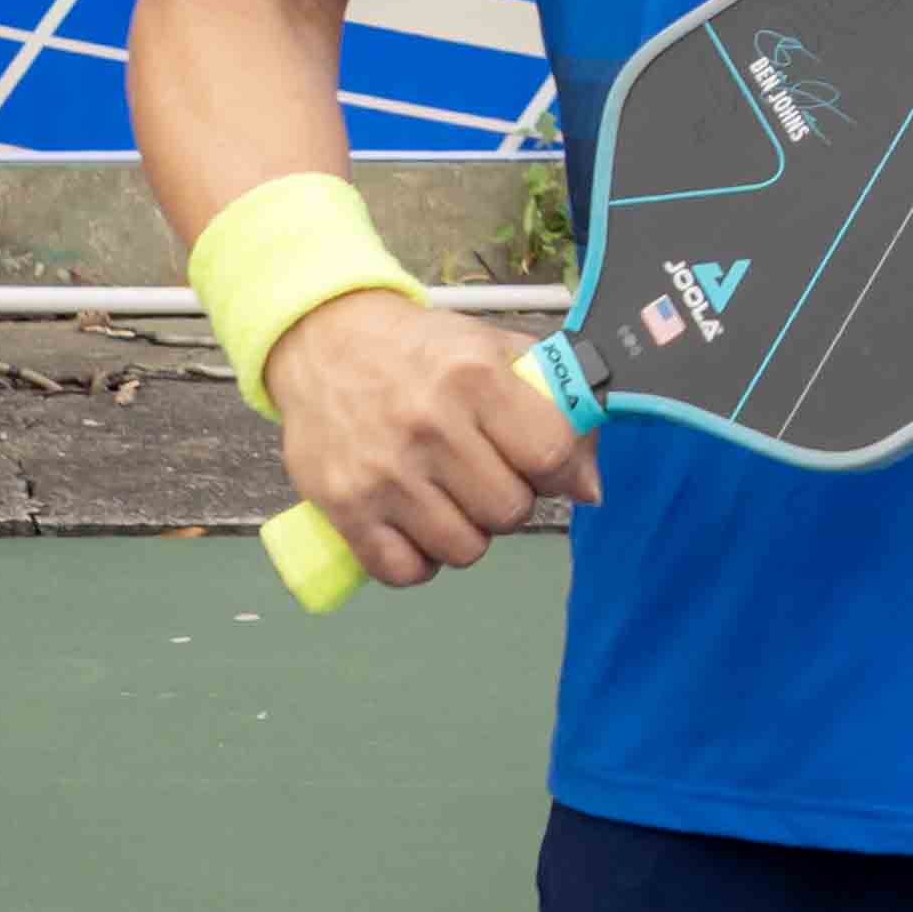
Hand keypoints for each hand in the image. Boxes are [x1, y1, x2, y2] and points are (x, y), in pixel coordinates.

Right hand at [264, 290, 595, 588]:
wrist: (323, 341)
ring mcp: (385, 471)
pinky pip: (404, 571)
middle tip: (487, 478)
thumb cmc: (418, 350)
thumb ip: (554, 404)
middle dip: (510, 501)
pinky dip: (418, 561)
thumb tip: (589, 487)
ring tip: (451, 501)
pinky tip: (417, 528)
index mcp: (474, 376)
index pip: (550, 454)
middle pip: (509, 510)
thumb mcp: (490, 349)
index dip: (560, 471)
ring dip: (467, 535)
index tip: (545, 468)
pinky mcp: (346, 506)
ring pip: (464, 548)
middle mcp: (430, 425)